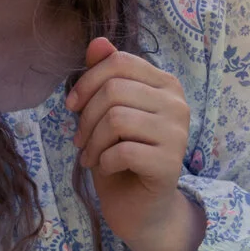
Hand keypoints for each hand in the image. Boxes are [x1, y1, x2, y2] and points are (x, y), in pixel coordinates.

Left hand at [65, 37, 200, 250]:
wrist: (142, 208)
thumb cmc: (123, 155)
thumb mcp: (107, 111)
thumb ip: (104, 76)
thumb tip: (97, 42)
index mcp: (165, 84)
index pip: (120, 62)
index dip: (88, 80)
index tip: (72, 106)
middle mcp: (177, 104)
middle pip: (114, 90)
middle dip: (86, 117)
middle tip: (80, 140)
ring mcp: (177, 134)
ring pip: (116, 119)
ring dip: (92, 141)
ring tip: (90, 156)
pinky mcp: (170, 163)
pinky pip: (122, 151)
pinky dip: (103, 161)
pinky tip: (106, 168)